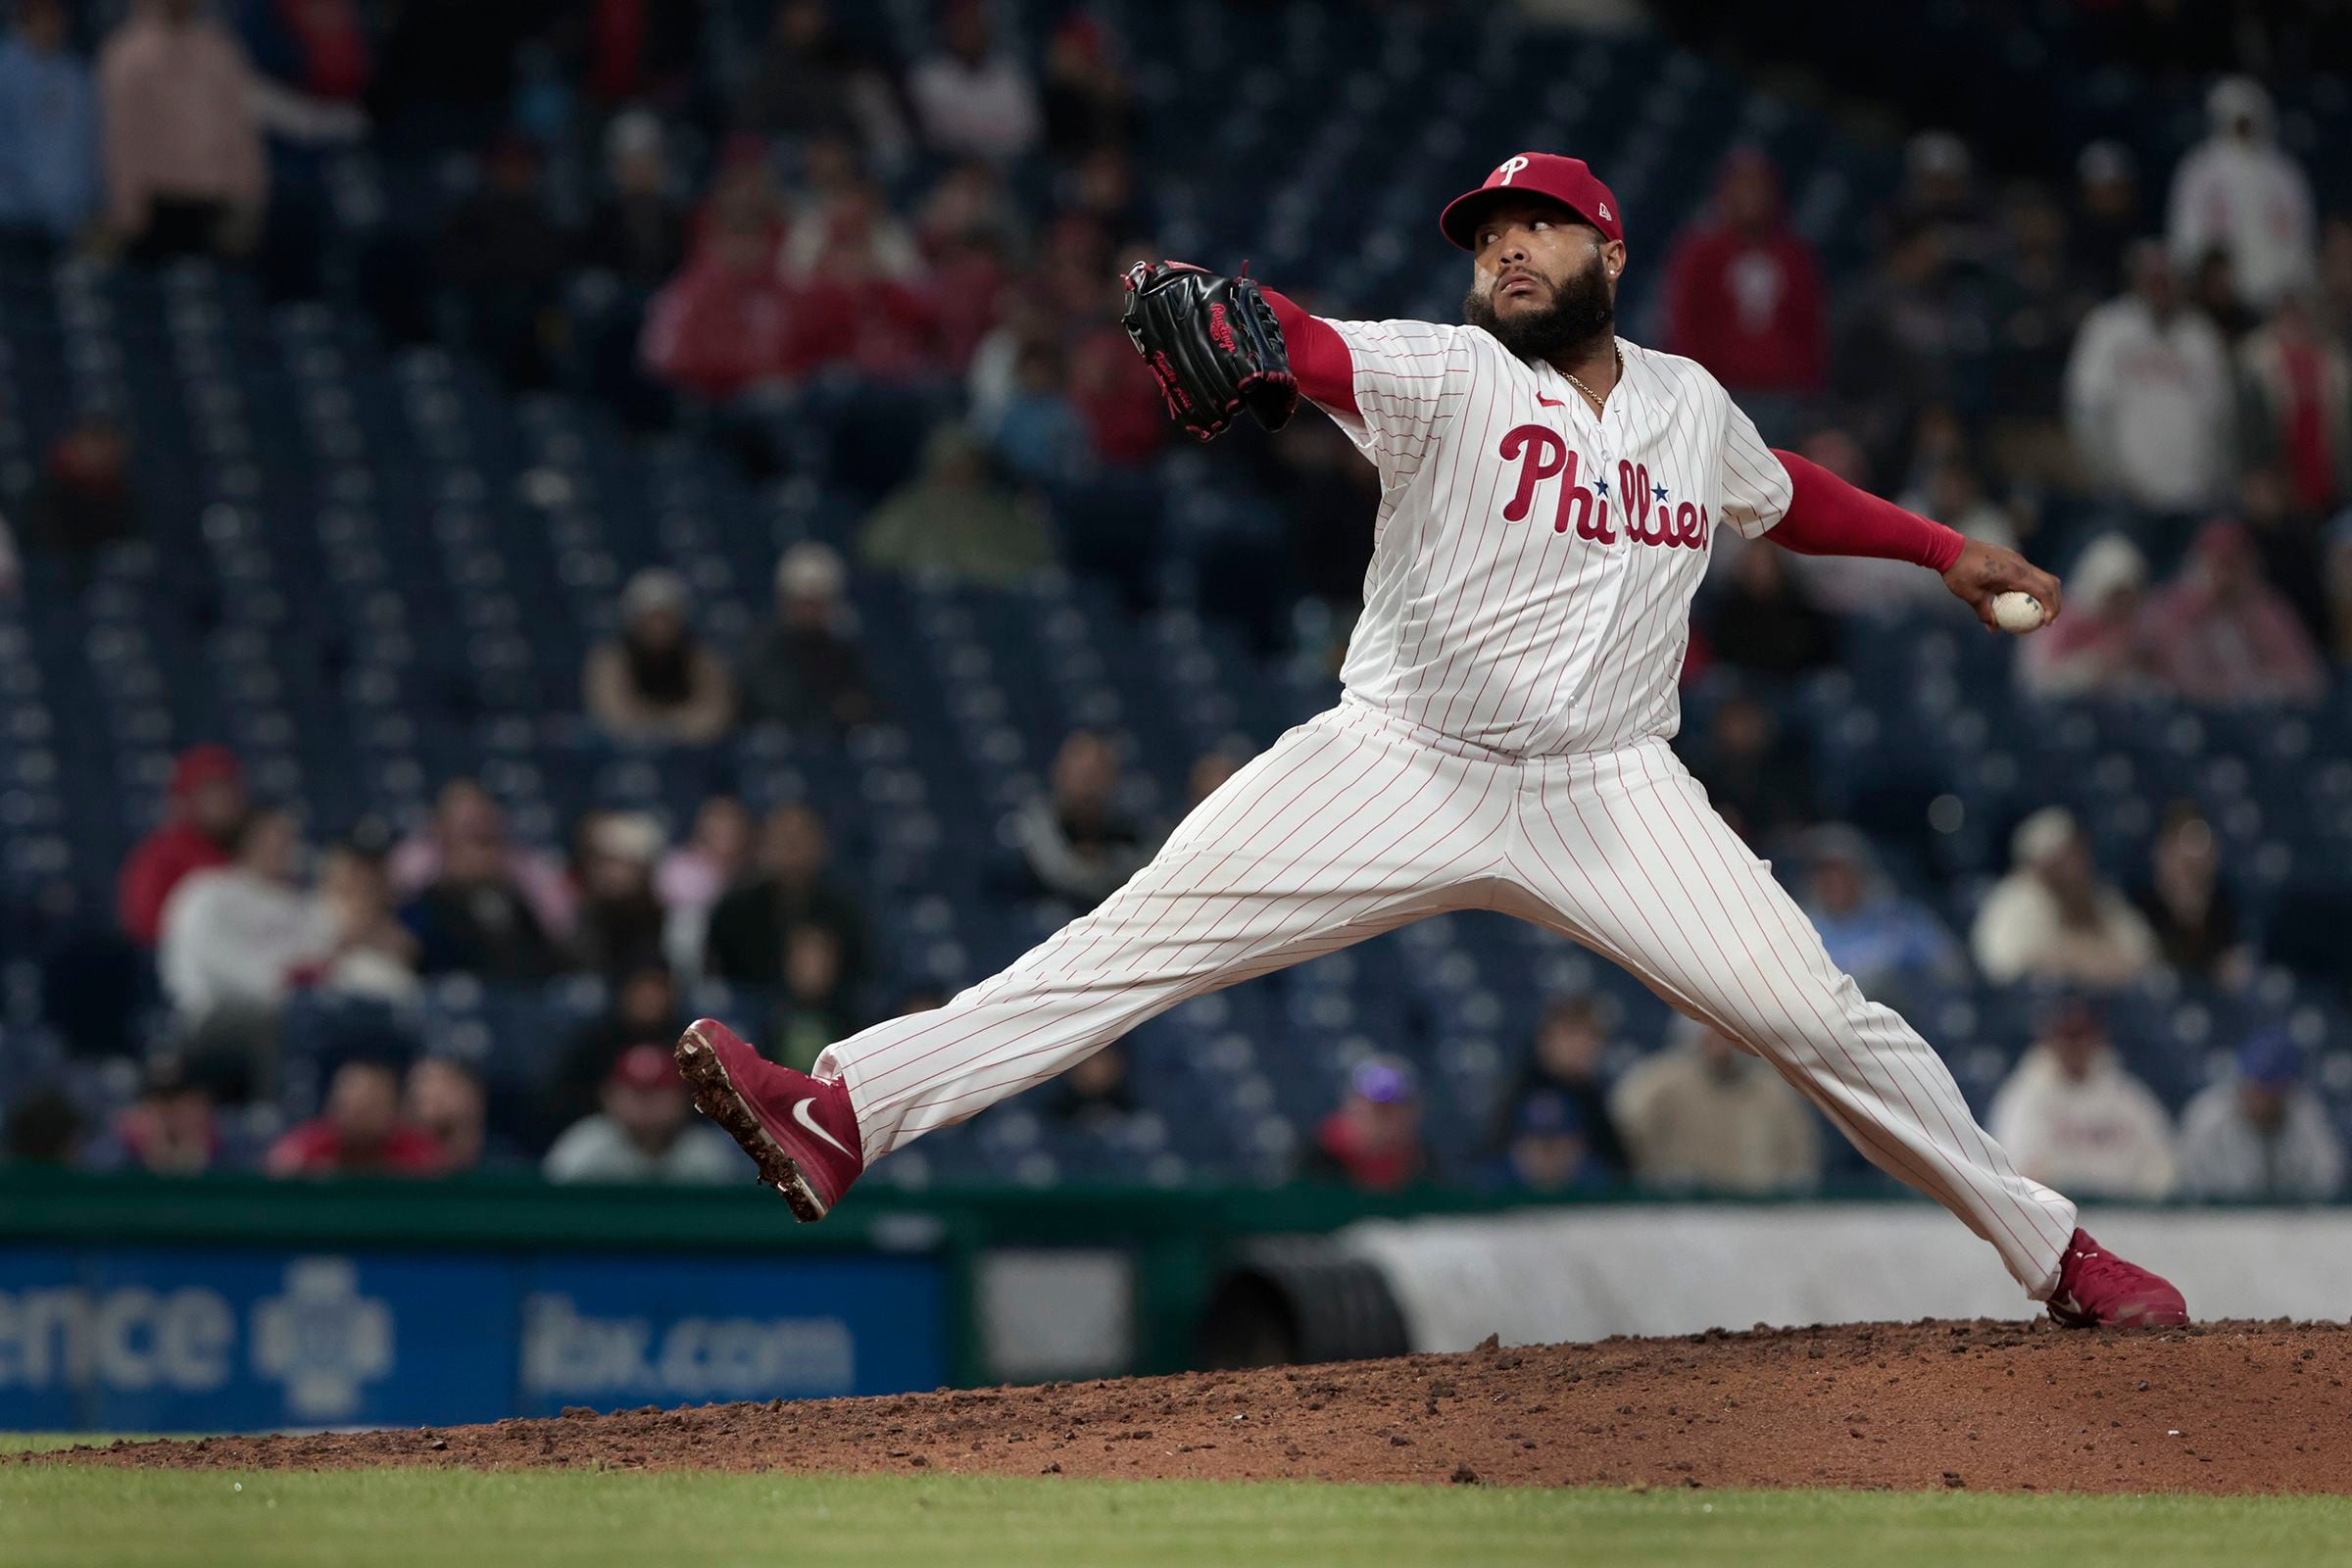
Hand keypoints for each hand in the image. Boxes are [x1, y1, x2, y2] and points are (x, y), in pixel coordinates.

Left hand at [1941, 536, 2060, 632]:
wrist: (1950, 548)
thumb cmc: (1959, 572)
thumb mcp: (1971, 596)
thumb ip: (1985, 613)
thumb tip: (1994, 629)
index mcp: (2016, 574)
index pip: (2044, 591)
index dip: (2051, 608)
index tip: (2047, 623)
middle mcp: (2021, 564)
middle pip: (2050, 582)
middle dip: (2055, 601)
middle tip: (2049, 619)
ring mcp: (2017, 559)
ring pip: (2042, 576)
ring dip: (2046, 592)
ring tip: (2040, 610)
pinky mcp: (2011, 557)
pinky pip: (2029, 572)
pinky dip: (2033, 585)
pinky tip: (2022, 598)